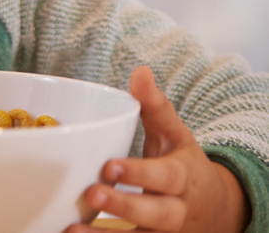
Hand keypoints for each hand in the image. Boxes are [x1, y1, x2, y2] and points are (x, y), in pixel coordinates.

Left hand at [66, 66, 250, 232]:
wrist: (215, 210)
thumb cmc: (184, 165)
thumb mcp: (176, 135)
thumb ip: (156, 106)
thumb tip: (140, 71)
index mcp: (182, 177)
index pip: (165, 176)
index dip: (139, 172)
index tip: (110, 165)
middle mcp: (176, 210)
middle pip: (155, 213)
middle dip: (125, 205)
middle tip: (93, 192)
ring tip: (73, 231)